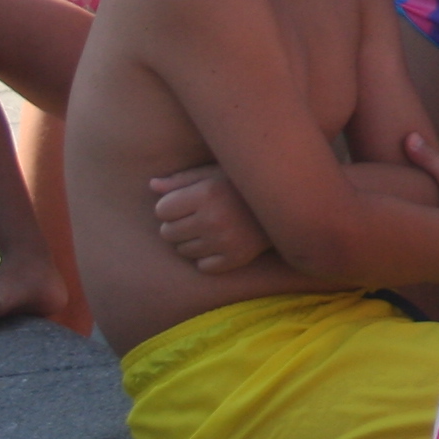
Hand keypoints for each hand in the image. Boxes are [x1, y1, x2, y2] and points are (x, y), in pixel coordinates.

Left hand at [150, 163, 271, 272]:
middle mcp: (213, 218)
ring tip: (212, 228)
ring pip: (183, 251)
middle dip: (179, 225)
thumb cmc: (242, 185)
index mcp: (206, 193)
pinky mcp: (235, 259)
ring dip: (192, 241)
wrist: (287, 204)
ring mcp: (224, 241)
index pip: (161, 210)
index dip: (172, 206)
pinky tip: (222, 243)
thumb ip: (182, 179)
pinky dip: (208, 257)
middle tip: (200, 217)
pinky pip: (202, 266)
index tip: (188, 201)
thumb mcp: (214, 172)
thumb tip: (151, 185)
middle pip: (167, 233)